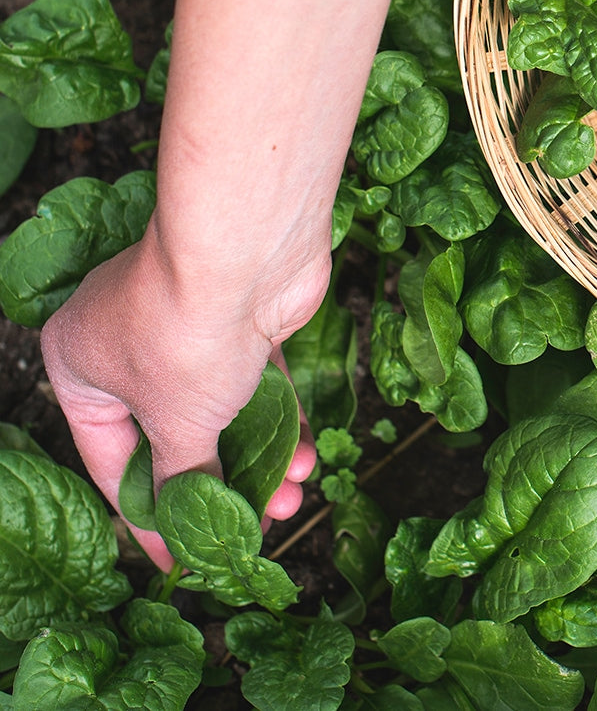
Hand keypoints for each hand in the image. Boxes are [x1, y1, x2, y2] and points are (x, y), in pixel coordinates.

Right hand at [39, 228, 326, 570]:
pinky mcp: (245, 318)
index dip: (147, 515)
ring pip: (222, 410)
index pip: (110, 459)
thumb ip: (183, 473)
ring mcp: (191, 326)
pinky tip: (304, 457)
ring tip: (291, 498)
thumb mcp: (176, 423)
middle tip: (254, 526)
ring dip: (258, 456)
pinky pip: (258, 384)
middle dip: (219, 484)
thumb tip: (193, 513)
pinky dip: (279, 420)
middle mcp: (129, 341)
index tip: (179, 558)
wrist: (248, 249)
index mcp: (79, 364)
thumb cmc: (185, 332)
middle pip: (174, 434)